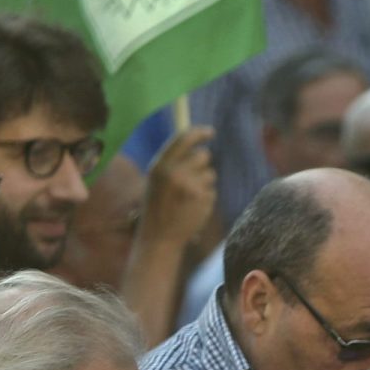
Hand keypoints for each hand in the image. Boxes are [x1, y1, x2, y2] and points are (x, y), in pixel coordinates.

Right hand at [140, 126, 217, 246]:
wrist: (160, 237)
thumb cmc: (158, 205)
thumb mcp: (157, 180)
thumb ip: (172, 160)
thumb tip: (195, 139)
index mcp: (160, 166)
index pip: (184, 139)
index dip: (199, 132)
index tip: (210, 131)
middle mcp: (175, 173)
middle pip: (203, 155)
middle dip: (202, 163)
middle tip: (191, 177)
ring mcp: (190, 186)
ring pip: (210, 174)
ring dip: (204, 183)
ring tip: (187, 197)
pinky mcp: (203, 199)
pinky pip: (212, 190)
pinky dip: (205, 198)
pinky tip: (192, 208)